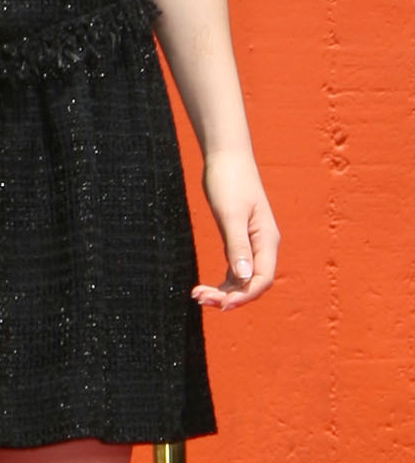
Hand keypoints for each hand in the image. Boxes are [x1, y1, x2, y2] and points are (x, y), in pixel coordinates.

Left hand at [196, 151, 278, 308]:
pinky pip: (235, 270)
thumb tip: (243, 277)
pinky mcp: (239, 240)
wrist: (226, 158)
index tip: (222, 305)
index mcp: (267, 240)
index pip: (263, 279)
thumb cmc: (229, 181)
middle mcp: (263, 245)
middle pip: (252, 283)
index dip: (245, 295)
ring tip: (196, 295)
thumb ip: (237, 245)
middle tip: (199, 299)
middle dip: (229, 296)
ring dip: (223, 291)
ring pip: (242, 279)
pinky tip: (203, 287)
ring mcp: (251, 244)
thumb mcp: (231, 214)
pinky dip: (222, 281)